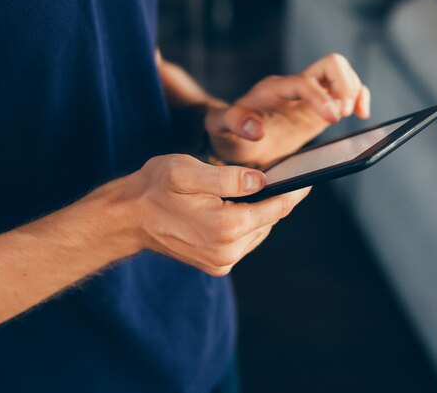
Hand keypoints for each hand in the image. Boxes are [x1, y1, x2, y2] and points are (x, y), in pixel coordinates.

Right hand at [123, 154, 309, 275]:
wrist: (127, 218)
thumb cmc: (154, 188)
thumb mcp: (186, 171)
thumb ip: (227, 177)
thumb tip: (262, 181)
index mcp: (226, 227)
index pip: (275, 208)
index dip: (294, 191)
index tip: (309, 178)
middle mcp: (228, 250)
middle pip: (269, 220)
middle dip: (276, 199)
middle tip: (284, 178)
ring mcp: (222, 261)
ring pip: (258, 230)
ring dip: (260, 212)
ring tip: (259, 191)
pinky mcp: (216, 264)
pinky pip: (245, 240)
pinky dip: (247, 223)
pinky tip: (238, 208)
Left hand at [205, 53, 370, 166]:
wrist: (235, 139)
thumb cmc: (227, 133)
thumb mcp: (220, 129)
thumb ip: (233, 124)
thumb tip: (256, 130)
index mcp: (273, 89)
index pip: (304, 82)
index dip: (321, 97)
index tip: (334, 118)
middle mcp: (294, 86)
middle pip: (331, 64)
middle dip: (344, 85)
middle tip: (345, 112)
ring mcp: (310, 95)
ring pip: (342, 72)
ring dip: (355, 90)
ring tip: (354, 114)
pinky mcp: (320, 107)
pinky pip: (346, 91)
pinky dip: (359, 96)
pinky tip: (361, 114)